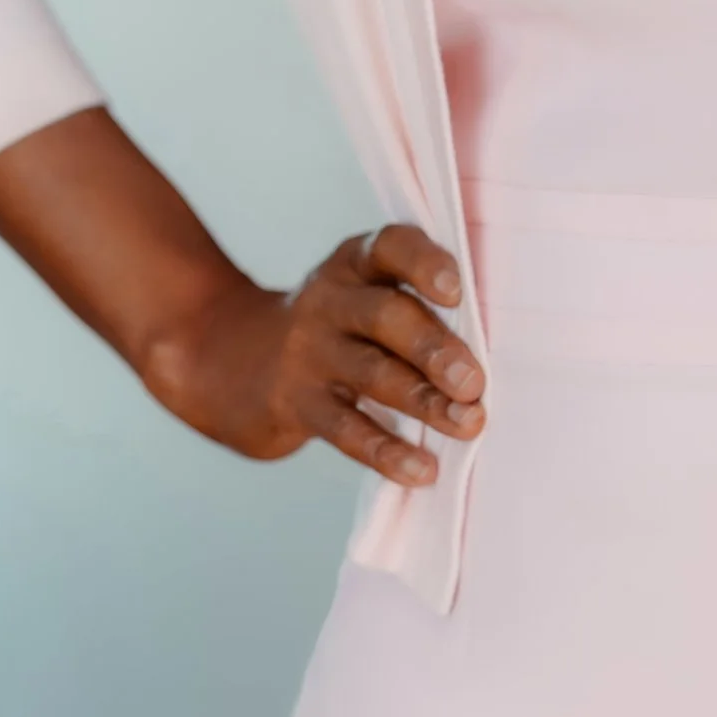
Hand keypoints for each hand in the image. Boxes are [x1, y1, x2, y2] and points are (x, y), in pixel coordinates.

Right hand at [142, 220, 483, 488]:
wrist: (228, 358)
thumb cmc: (335, 328)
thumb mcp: (359, 297)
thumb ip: (415, 310)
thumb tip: (488, 360)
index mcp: (355, 265)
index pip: (391, 247)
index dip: (424, 264)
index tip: (457, 292)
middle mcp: (330, 301)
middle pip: (385, 315)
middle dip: (434, 348)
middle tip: (475, 382)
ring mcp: (309, 352)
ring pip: (371, 373)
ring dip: (423, 400)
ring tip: (467, 423)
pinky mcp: (296, 403)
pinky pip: (345, 429)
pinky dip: (386, 451)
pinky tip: (421, 469)